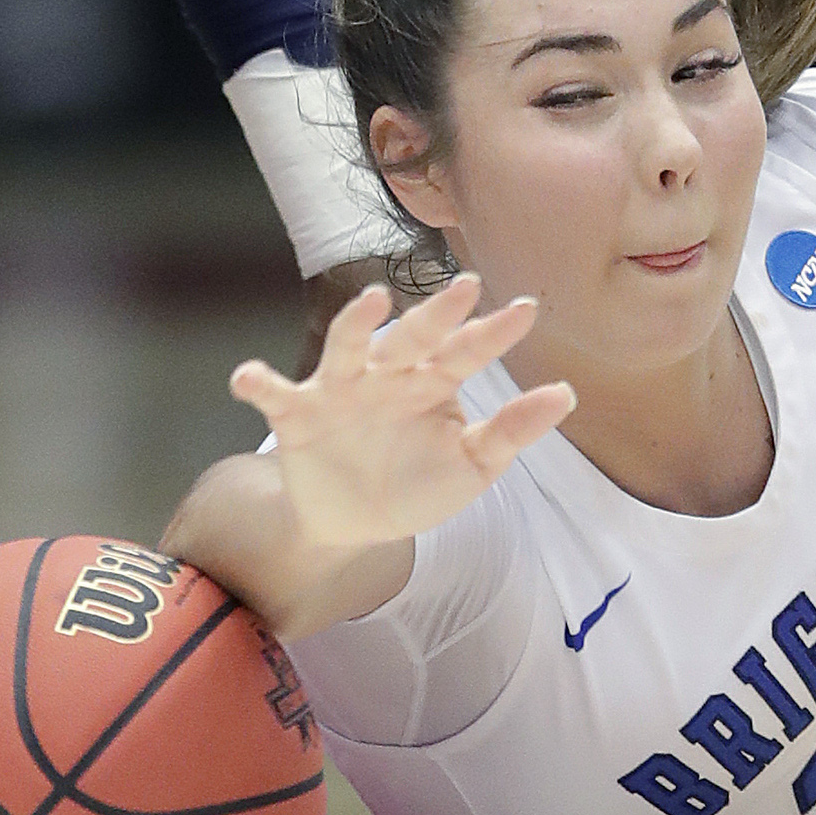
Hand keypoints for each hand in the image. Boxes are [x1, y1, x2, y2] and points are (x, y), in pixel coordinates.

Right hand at [230, 277, 573, 553]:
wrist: (353, 527)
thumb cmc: (416, 483)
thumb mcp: (471, 465)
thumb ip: (512, 431)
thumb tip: (568, 394)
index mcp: (432, 381)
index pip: (467, 351)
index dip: (495, 332)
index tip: (529, 310)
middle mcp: (388, 375)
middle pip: (413, 336)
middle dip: (437, 312)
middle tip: (465, 287)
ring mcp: (341, 391)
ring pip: (348, 349)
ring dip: (356, 325)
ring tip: (370, 303)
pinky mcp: (299, 416)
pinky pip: (276, 394)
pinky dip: (259, 383)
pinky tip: (247, 377)